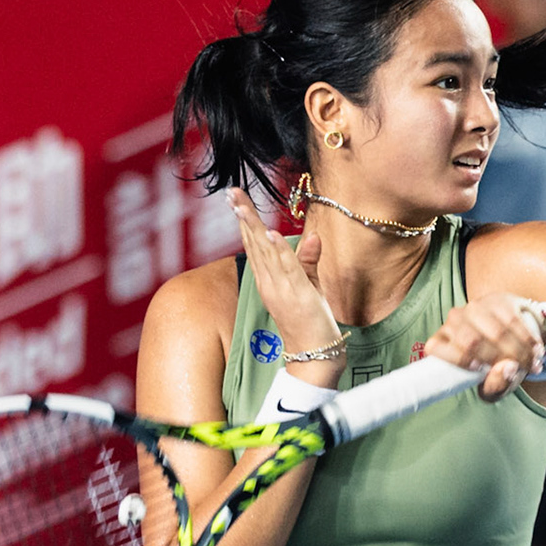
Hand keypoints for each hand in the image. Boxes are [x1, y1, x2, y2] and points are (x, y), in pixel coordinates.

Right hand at [227, 189, 343, 381]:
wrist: (314, 353)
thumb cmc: (310, 321)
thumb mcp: (309, 285)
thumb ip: (308, 260)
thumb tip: (312, 235)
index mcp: (268, 278)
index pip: (253, 243)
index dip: (244, 220)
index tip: (235, 197)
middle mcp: (269, 281)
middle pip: (253, 242)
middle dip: (243, 216)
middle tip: (231, 191)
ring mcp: (281, 287)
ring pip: (265, 251)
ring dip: (254, 227)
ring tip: (242, 205)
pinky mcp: (297, 293)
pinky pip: (286, 268)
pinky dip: (278, 250)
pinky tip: (270, 232)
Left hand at [424, 293, 545, 402]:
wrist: (514, 338)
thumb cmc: (496, 366)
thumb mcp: (492, 386)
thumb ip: (495, 386)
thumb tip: (507, 368)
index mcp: (441, 342)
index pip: (435, 347)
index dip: (456, 358)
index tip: (478, 368)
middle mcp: (453, 320)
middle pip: (471, 341)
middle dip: (498, 360)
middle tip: (519, 372)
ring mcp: (475, 307)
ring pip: (497, 333)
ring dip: (519, 352)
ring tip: (533, 365)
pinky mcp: (498, 300)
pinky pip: (514, 321)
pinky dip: (528, 339)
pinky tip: (537, 351)